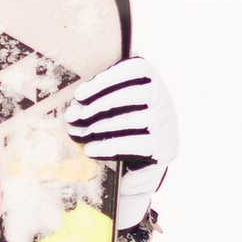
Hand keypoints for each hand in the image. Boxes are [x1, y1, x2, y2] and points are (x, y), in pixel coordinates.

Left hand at [65, 57, 176, 231]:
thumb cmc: (118, 132)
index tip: (80, 94)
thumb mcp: (109, 111)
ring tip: (79, 133)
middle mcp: (164, 101)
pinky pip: (135, 145)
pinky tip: (90, 150)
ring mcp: (167, 125)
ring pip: (136, 119)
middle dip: (100, 104)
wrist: (138, 171)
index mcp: (151, 83)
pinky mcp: (165, 150)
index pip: (137, 70)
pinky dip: (108, 147)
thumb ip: (95, 102)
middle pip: (136, 94)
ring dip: (101, 126)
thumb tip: (74, 109)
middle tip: (75, 116)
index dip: (107, 79)